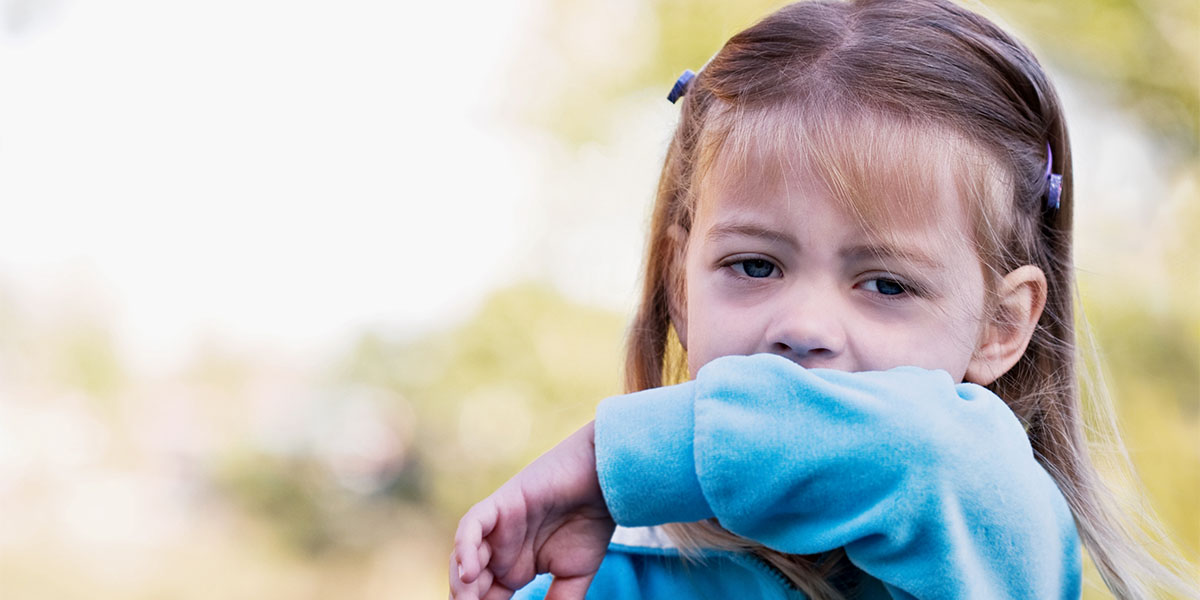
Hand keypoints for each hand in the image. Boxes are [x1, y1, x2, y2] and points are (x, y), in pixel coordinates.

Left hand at [451, 421, 615, 599]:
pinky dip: (465, 548)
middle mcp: (500, 550)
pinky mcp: (499, 505)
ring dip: (462, 584)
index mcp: (513, 568)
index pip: (486, 598)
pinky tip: (470, 573)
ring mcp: (497, 528)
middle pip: (470, 583)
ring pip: (464, 558)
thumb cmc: (591, 524)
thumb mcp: (573, 577)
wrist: (604, 484)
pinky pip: (471, 526)